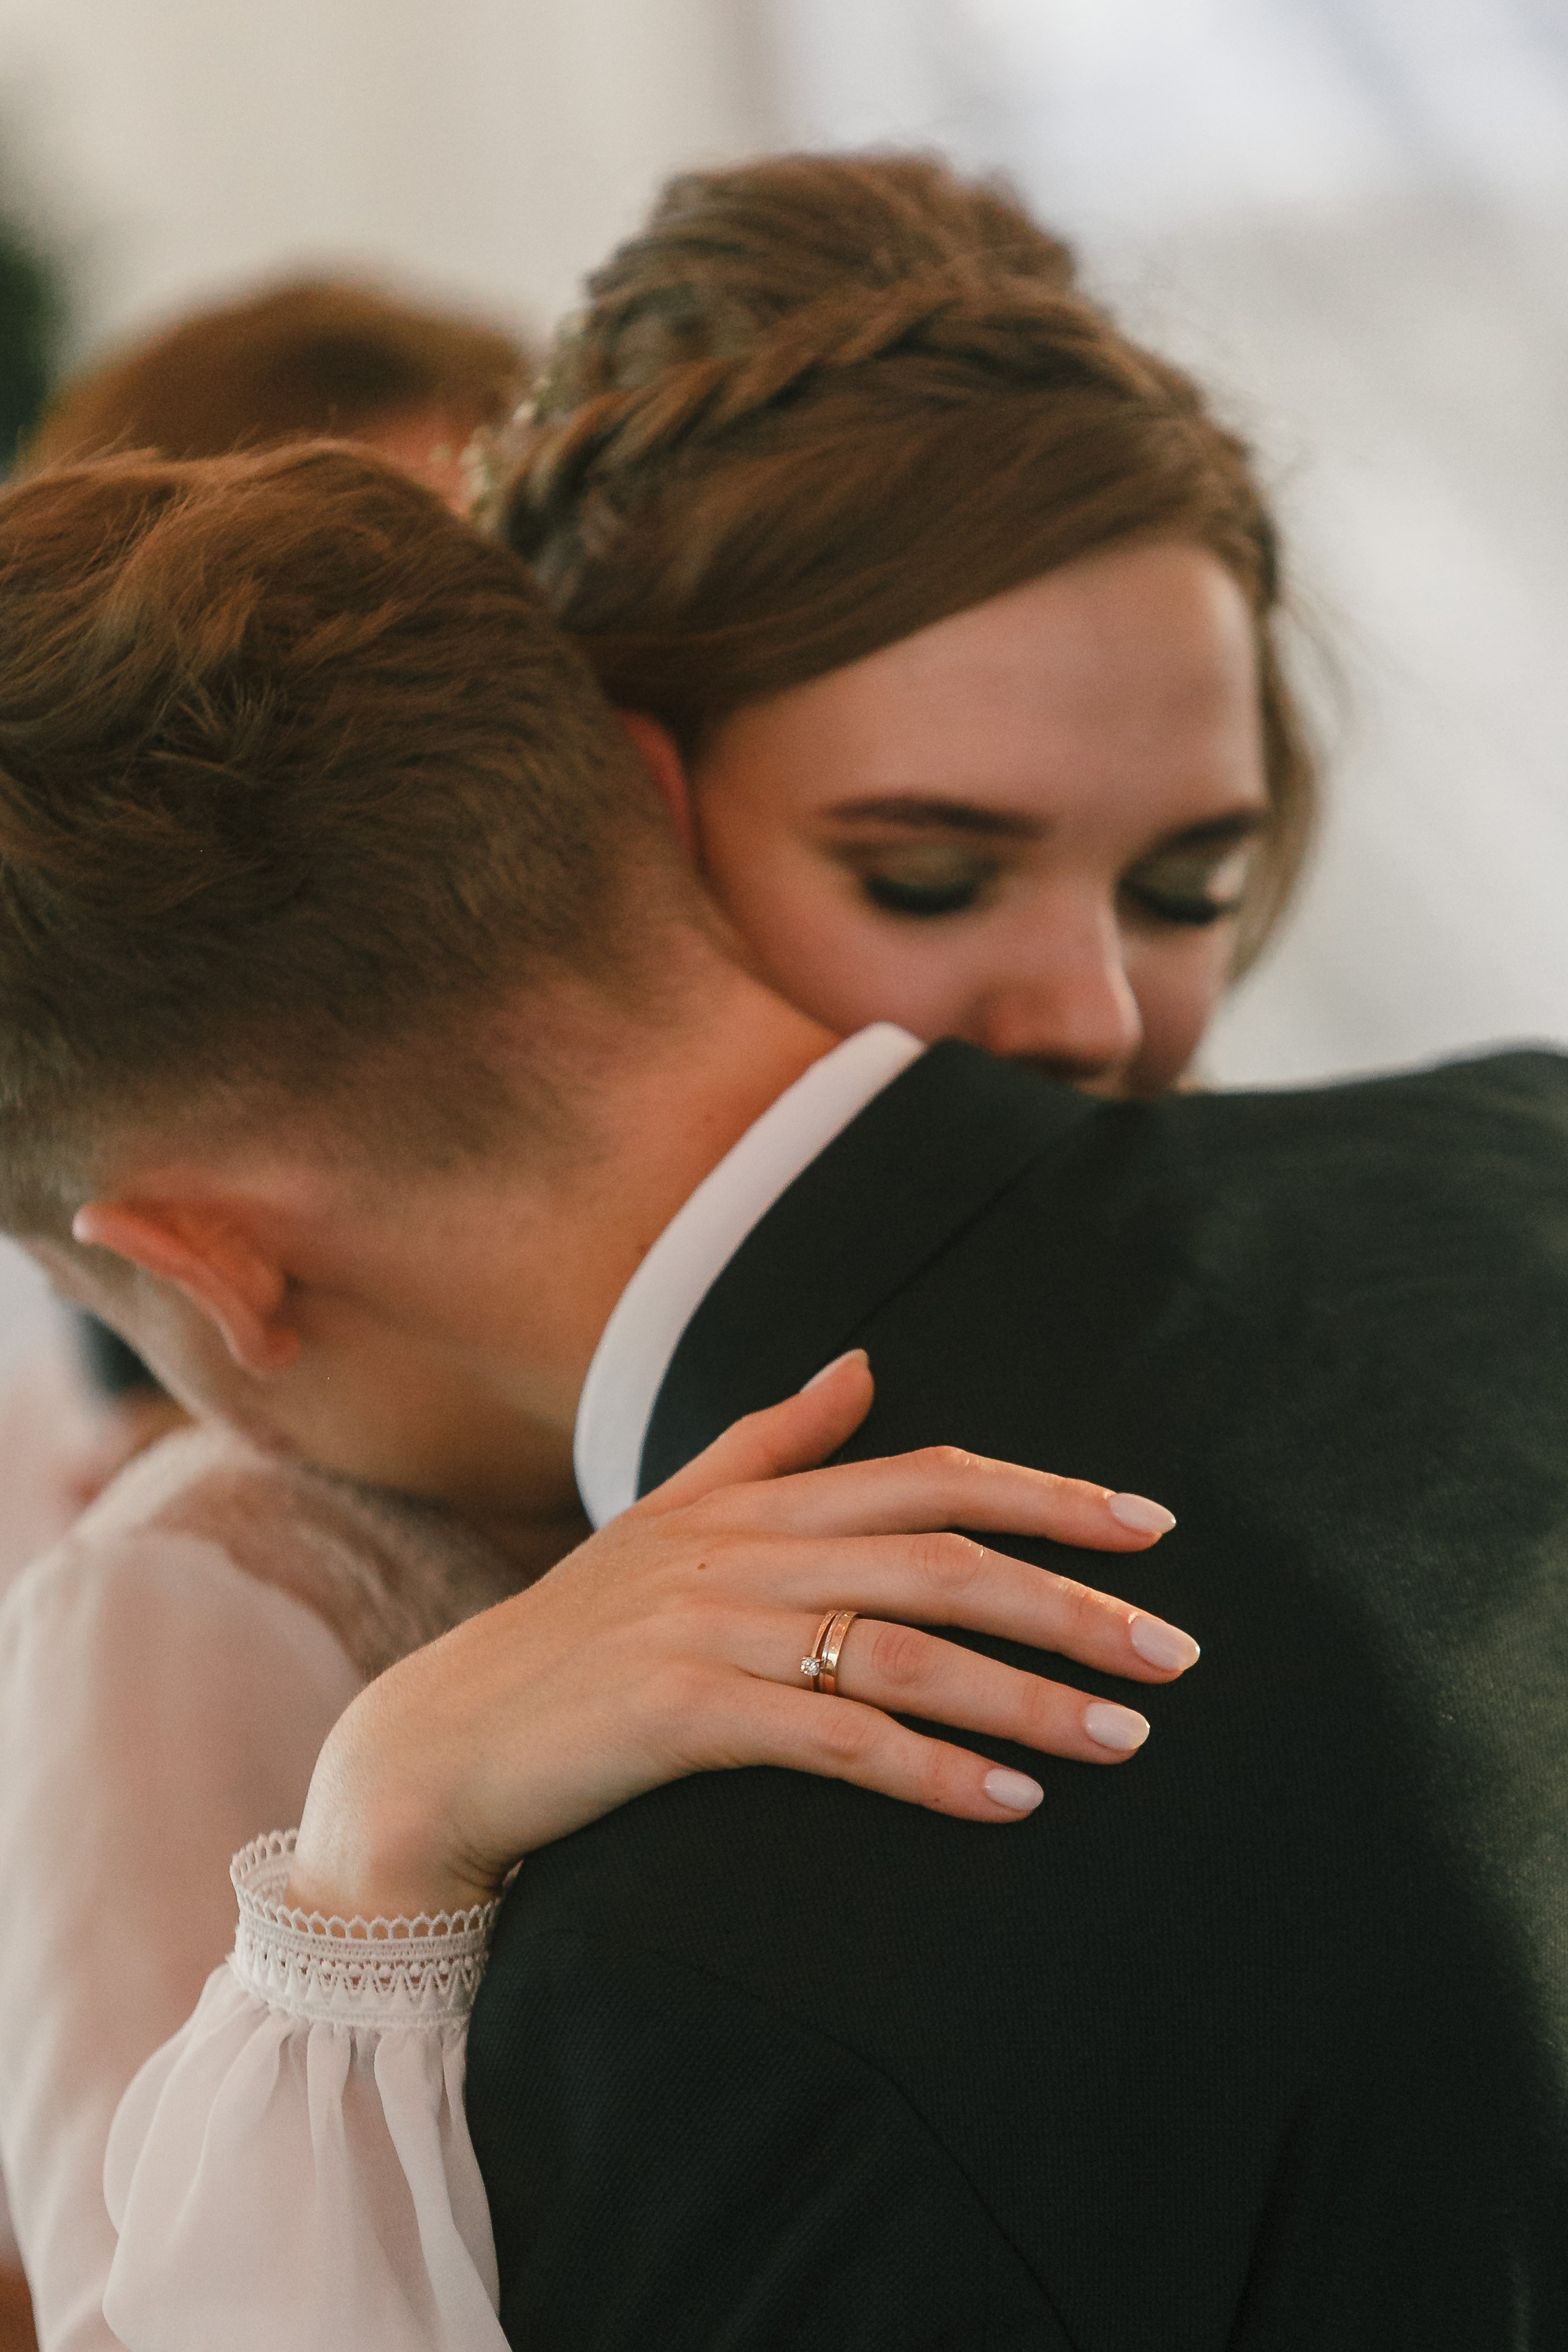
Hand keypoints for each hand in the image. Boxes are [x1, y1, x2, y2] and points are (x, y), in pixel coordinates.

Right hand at [287, 1351, 1196, 1921]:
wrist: (440, 1743)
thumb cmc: (570, 1636)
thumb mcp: (667, 1517)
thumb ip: (770, 1442)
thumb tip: (862, 1363)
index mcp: (752, 1503)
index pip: (927, 1476)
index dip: (1046, 1494)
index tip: (1150, 1527)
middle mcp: (741, 1551)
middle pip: (941, 1559)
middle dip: (1072, 1603)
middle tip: (1177, 1653)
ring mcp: (707, 1629)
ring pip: (904, 1652)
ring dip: (1027, 1698)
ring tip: (1125, 1740)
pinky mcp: (677, 1714)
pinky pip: (832, 1739)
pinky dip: (930, 1770)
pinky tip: (1009, 1802)